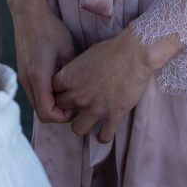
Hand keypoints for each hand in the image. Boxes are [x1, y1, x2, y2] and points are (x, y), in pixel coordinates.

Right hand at [8, 0, 76, 123]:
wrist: (28, 13)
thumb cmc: (50, 28)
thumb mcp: (68, 50)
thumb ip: (73, 74)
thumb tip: (82, 90)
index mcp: (38, 77)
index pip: (47, 113)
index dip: (63, 117)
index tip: (77, 107)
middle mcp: (27, 81)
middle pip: (41, 113)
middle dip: (59, 114)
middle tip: (75, 103)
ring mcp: (23, 78)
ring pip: (37, 104)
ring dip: (51, 105)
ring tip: (68, 93)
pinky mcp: (23, 73)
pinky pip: (34, 94)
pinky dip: (46, 96)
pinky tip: (59, 85)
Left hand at [51, 28, 156, 142]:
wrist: (134, 54)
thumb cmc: (111, 49)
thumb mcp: (86, 54)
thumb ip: (77, 70)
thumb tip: (77, 76)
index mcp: (69, 77)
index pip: (53, 90)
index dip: (60, 90)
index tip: (68, 89)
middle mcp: (78, 95)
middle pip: (63, 108)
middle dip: (69, 105)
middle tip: (79, 102)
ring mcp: (95, 108)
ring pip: (77, 129)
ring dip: (82, 124)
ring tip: (88, 120)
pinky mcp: (112, 116)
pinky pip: (103, 137)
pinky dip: (103, 136)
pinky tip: (104, 132)